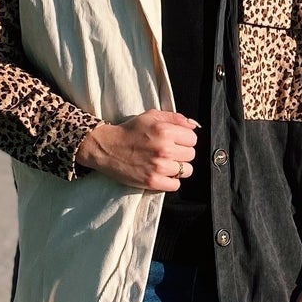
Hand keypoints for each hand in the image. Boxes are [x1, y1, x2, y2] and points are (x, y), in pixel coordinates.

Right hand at [75, 110, 198, 190]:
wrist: (107, 148)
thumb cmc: (129, 132)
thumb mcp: (151, 116)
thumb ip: (174, 118)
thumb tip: (193, 125)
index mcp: (165, 131)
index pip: (193, 139)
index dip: (185, 140)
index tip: (176, 141)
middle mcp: (164, 149)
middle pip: (191, 155)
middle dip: (182, 153)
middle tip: (169, 152)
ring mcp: (159, 167)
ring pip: (186, 170)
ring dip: (178, 168)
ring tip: (166, 163)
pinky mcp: (153, 181)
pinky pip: (176, 185)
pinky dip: (171, 181)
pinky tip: (162, 174)